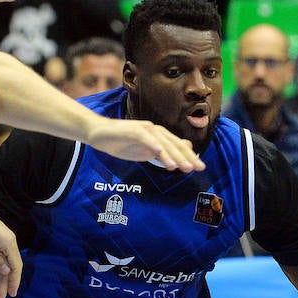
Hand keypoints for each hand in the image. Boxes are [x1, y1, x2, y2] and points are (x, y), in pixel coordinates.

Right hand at [84, 118, 204, 171]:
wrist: (98, 133)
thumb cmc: (120, 142)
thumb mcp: (143, 151)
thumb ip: (160, 153)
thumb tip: (178, 156)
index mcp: (157, 135)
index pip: (176, 146)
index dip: (189, 156)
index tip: (200, 167)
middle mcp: (154, 129)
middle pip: (173, 144)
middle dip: (186, 156)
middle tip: (198, 168)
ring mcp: (144, 129)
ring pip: (163, 142)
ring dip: (173, 155)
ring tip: (182, 168)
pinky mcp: (133, 130)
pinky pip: (147, 140)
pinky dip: (155, 148)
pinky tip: (163, 158)